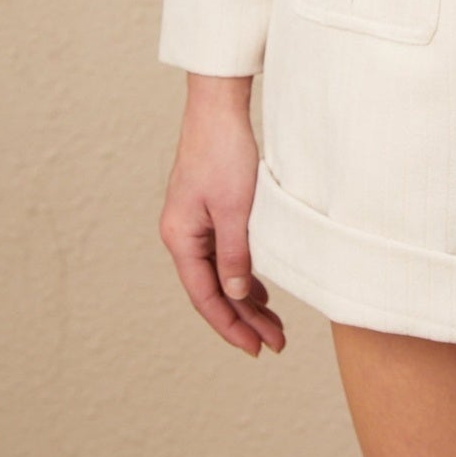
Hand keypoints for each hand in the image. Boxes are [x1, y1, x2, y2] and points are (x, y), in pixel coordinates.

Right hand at [158, 75, 286, 356]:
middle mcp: (182, 235)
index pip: (205, 296)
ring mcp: (194, 223)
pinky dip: (243, 274)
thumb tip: (239, 294)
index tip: (256, 348)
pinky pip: (224, 254)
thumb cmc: (224, 152)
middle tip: (275, 342)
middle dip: (243, 318)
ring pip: (220, 273)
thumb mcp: (236, 209)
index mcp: (180, 238)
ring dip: (245, 298)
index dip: (231, 325)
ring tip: (273, 324)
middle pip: (213, 289)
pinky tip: (260, 289)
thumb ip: (236, 255)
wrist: (217, 108)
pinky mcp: (208, 211)